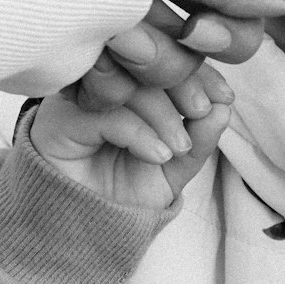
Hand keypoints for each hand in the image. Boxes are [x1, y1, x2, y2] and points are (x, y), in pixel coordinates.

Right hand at [30, 55, 231, 210]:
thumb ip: (200, 136)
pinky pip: (107, 112)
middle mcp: (100, 78)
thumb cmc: (128, 190)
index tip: (225, 97)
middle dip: (184, 86)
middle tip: (202, 115)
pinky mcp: (59, 119)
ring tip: (178, 148)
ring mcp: (76, 95)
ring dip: (163, 114)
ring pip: (126, 82)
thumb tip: (225, 106)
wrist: (90, 229)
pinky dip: (141, 133)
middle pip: (144, 59)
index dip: (198, 71)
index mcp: (127, 78)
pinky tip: (158, 155)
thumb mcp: (176, 164)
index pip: (163, 54)